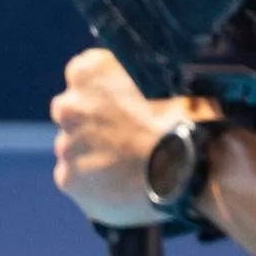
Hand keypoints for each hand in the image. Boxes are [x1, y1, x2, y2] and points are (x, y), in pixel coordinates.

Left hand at [51, 48, 182, 228]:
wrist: (189, 168)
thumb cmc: (189, 118)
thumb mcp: (169, 78)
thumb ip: (140, 78)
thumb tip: (140, 86)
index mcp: (90, 70)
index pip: (86, 74)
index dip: (107, 89)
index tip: (125, 101)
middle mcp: (69, 106)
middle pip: (74, 112)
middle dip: (95, 122)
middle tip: (128, 135)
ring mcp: (65, 145)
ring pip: (74, 147)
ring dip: (95, 153)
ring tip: (130, 164)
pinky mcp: (68, 179)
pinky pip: (77, 178)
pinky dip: (93, 182)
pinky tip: (121, 185)